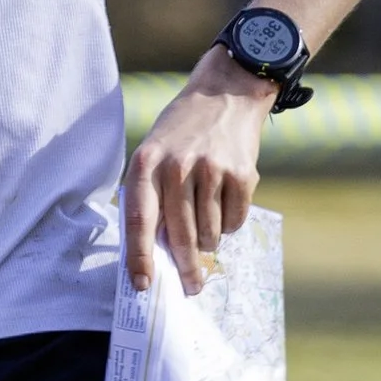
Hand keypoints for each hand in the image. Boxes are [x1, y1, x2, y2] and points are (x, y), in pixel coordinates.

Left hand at [122, 50, 272, 292]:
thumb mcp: (154, 152)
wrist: (226, 93)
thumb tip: (157, 250)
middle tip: (190, 286)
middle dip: (185, 268)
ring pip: (209, 233)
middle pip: (179, 235)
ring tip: (207, 223)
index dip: (139, 257)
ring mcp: (211, 171)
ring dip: (209, 240)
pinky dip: (230, 223)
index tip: (142, 285)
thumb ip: (152, 195)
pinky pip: (235, 221)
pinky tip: (225, 203)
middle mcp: (176, 168)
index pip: (139, 221)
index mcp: (146, 164)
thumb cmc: (183, 131)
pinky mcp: (241, 174)